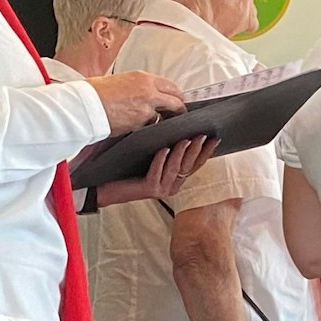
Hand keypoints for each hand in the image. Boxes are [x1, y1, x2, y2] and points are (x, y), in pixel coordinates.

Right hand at [86, 70, 185, 135]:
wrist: (85, 106)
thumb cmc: (95, 92)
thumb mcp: (119, 80)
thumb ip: (137, 86)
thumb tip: (145, 92)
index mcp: (143, 78)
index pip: (171, 86)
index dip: (176, 94)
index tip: (177, 99)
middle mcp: (149, 92)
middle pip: (176, 101)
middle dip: (178, 109)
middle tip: (177, 113)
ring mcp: (146, 109)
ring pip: (163, 116)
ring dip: (160, 119)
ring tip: (149, 120)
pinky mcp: (140, 124)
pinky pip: (149, 126)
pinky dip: (146, 126)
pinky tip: (137, 125)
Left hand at [97, 136, 216, 206]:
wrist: (106, 187)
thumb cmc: (127, 170)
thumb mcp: (151, 158)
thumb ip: (166, 151)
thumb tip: (178, 130)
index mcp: (175, 180)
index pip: (195, 165)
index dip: (206, 152)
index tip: (214, 138)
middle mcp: (172, 186)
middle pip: (189, 166)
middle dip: (197, 150)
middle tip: (203, 135)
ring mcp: (162, 189)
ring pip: (176, 169)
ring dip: (182, 153)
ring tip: (186, 139)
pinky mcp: (149, 190)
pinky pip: (158, 172)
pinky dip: (161, 160)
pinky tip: (164, 148)